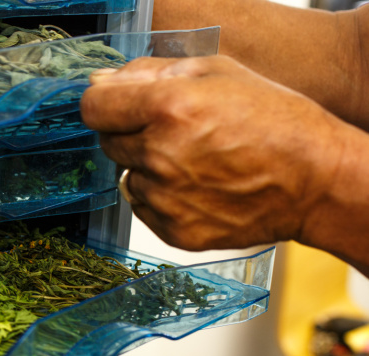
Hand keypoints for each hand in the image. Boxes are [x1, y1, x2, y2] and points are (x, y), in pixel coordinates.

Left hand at [80, 55, 346, 251]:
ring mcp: (166, 199)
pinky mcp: (173, 230)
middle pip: (108, 143)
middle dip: (132, 133)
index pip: (93, 108)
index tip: (118, 106)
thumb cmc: (276, 122)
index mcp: (170, 108)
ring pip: (128, 176)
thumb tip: (101, 82)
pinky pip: (145, 207)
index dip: (105, 104)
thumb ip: (151, 72)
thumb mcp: (219, 72)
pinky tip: (199, 187)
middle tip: (176, 132)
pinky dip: (162, 198)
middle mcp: (160, 156)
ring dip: (149, 168)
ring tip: (196, 162)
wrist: (315, 181)